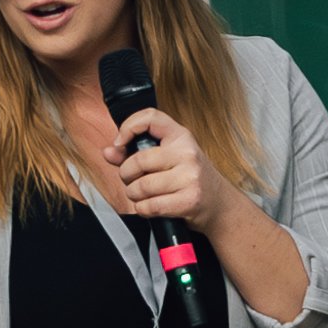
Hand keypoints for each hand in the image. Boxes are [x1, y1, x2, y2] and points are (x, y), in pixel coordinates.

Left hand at [105, 107, 230, 233]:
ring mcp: (190, 176)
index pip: (150, 117)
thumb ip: (134, 154)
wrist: (219, 204)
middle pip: (138, 161)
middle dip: (127, 176)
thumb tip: (108, 152)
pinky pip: (149, 206)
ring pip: (141, 186)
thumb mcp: (168, 159)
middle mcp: (187, 152)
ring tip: (144, 195)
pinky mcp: (189, 200)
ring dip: (134, 195)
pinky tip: (151, 206)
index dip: (129, 127)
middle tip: (133, 181)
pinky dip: (143, 210)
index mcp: (181, 136)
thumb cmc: (189, 179)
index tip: (120, 143)